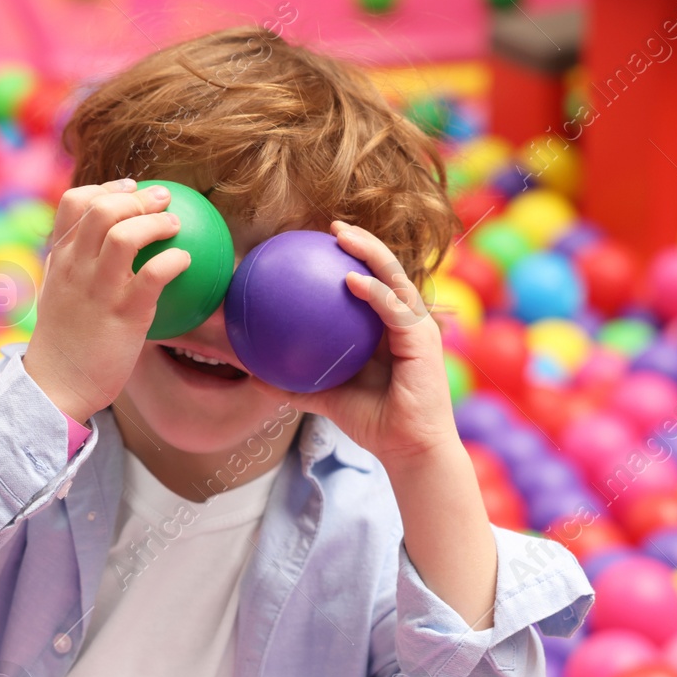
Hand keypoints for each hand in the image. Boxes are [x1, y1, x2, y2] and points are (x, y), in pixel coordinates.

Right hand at [22, 179, 189, 423]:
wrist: (57, 385)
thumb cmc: (66, 342)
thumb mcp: (61, 293)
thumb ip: (78, 268)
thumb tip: (109, 249)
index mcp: (60, 258)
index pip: (74, 203)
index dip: (107, 188)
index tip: (130, 189)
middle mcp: (75, 267)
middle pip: (101, 209)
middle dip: (137, 197)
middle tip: (164, 200)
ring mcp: (98, 289)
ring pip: (125, 234)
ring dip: (156, 223)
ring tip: (176, 226)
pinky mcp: (124, 315)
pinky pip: (153, 274)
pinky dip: (173, 260)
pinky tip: (186, 261)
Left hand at [260, 220, 459, 468]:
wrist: (408, 449)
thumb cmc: (374, 424)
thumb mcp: (326, 399)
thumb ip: (295, 384)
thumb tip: (253, 376)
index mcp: (389, 329)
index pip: (373, 284)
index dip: (352, 259)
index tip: (321, 244)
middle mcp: (406, 322)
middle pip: (387, 270)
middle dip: (362, 243)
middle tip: (332, 227)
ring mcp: (417, 328)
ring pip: (395, 277)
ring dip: (370, 252)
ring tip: (342, 236)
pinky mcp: (423, 340)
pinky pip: (394, 308)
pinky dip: (374, 291)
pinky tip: (350, 280)